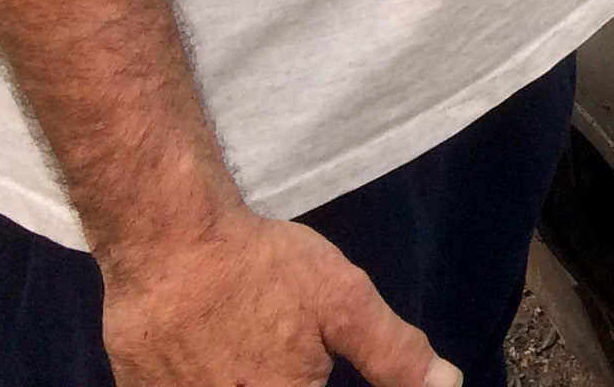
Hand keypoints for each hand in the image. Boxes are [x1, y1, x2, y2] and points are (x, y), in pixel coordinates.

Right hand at [100, 208, 459, 386]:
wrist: (166, 241)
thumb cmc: (260, 269)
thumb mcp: (343, 301)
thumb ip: (395, 353)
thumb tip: (447, 385)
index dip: (322, 381)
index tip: (319, 367)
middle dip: (292, 375)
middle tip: (284, 350)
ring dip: (250, 375)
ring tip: (249, 343)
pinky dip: (210, 377)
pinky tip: (217, 351)